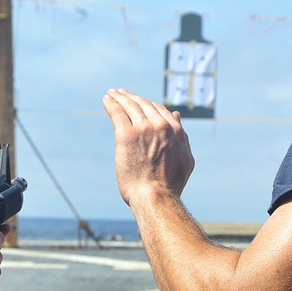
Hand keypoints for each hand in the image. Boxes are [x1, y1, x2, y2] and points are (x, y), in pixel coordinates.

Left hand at [102, 88, 194, 206]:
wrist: (155, 197)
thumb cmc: (169, 186)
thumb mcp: (184, 160)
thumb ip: (182, 138)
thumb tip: (176, 116)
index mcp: (176, 131)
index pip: (159, 110)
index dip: (147, 104)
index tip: (138, 102)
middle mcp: (161, 126)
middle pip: (144, 104)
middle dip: (132, 97)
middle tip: (121, 93)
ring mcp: (143, 129)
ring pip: (130, 105)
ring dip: (120, 97)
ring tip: (112, 94)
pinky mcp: (126, 135)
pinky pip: (117, 112)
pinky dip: (111, 103)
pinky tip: (106, 99)